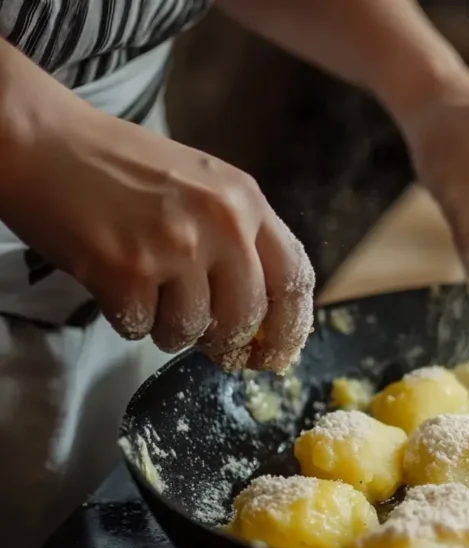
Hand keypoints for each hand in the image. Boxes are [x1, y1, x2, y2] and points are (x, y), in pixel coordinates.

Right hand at [1, 105, 314, 372]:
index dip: (291, 327)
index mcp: (246, 200)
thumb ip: (240, 239)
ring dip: (169, 328)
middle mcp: (221, 224)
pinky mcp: (127, 272)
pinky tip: (115, 283)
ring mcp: (175, 248)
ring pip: (192, 331)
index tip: (278, 354)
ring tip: (146, 289)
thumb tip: (264, 317)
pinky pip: (142, 329)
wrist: (43, 142)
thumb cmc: (121, 167)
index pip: (294, 278)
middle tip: (206, 342)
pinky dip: (128, 319)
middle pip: (246, 318)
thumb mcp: (204, 185)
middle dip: (226, 342)